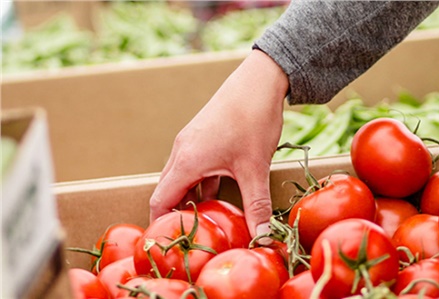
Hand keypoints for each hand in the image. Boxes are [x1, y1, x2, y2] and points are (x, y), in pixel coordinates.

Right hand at [149, 50, 288, 237]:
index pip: (160, 202)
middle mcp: (182, 151)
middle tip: (187, 238)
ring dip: (190, 198)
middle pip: (168, 190)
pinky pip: (195, 166)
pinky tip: (219, 193)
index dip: (161, 225)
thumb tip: (264, 237)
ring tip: (204, 221)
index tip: (167, 244)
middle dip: (175, 215)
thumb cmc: (252, 120)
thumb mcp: (255, 168)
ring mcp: (192, 142)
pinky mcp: (204, 135)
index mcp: (186, 162)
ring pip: (183, 178)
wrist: (258, 80)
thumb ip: (256, 206)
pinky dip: (201, 183)